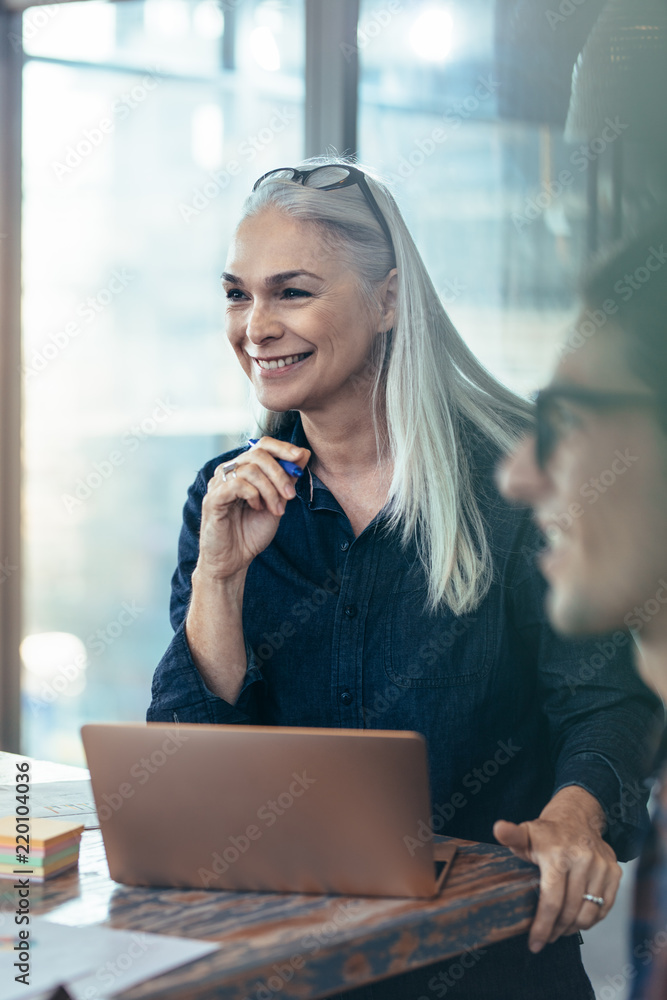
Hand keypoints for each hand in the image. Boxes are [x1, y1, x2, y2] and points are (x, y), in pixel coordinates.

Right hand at [197, 437, 309, 580]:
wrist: (233, 560)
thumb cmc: (251, 532)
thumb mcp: (277, 502)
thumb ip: (287, 479)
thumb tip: (303, 454)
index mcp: (243, 469)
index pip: (262, 445)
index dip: (283, 447)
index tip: (300, 457)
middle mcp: (229, 472)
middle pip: (258, 454)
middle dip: (280, 473)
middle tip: (291, 496)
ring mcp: (218, 484)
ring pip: (250, 469)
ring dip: (270, 490)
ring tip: (276, 509)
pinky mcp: (212, 499)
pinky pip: (237, 485)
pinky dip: (254, 495)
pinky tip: (257, 508)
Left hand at [493, 786, 620, 952]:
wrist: (577, 817)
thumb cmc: (546, 833)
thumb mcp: (525, 833)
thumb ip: (510, 835)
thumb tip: (498, 829)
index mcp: (557, 854)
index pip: (551, 900)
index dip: (543, 926)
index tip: (534, 944)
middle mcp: (582, 859)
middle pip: (570, 911)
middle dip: (556, 930)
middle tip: (548, 937)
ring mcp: (601, 866)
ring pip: (589, 914)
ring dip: (574, 927)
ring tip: (562, 927)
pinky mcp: (614, 872)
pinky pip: (605, 908)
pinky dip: (591, 919)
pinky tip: (578, 917)